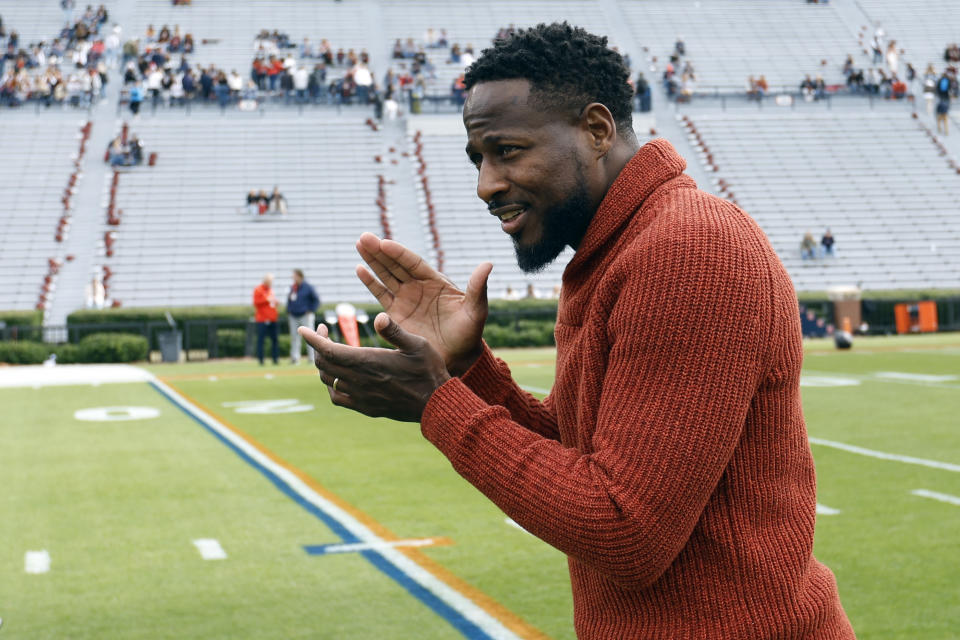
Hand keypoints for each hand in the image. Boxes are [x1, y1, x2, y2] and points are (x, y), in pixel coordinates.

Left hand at [298, 313, 450, 421]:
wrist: (435, 404)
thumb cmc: (428, 370)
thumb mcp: (417, 344)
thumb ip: (395, 330)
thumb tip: (378, 316)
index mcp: (368, 362)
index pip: (328, 350)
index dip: (312, 339)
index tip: (303, 329)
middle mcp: (359, 381)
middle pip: (323, 364)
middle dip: (317, 346)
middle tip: (323, 331)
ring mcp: (360, 397)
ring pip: (328, 380)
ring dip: (323, 364)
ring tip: (329, 351)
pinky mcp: (365, 407)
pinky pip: (337, 397)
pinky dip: (331, 385)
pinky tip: (337, 377)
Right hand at [355, 232, 491, 375]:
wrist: (457, 358)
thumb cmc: (470, 334)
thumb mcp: (476, 310)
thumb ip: (478, 288)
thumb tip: (488, 264)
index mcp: (435, 282)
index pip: (414, 263)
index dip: (399, 253)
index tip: (385, 243)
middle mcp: (418, 287)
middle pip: (396, 264)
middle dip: (380, 251)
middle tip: (364, 237)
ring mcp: (406, 299)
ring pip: (386, 276)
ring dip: (372, 261)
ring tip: (359, 245)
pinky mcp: (396, 315)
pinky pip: (381, 295)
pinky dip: (370, 282)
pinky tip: (360, 269)